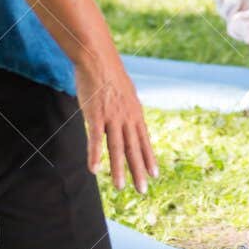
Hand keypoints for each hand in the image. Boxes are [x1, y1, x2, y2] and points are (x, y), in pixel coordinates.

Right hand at [76, 50, 158, 190]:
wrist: (98, 58)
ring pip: (117, 148)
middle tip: (143, 190)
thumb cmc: (108, 74)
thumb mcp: (124, 92)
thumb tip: (130, 116)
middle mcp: (127, 117)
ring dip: (118, 169)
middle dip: (139, 170)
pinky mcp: (95, 115)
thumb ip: (127, 108)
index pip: (144, 140)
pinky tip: (94, 170)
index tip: (155, 174)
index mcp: (135, 112)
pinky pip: (95, 139)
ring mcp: (112, 117)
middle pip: (134, 148)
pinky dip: (95, 155)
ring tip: (120, 187)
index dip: (149, 158)